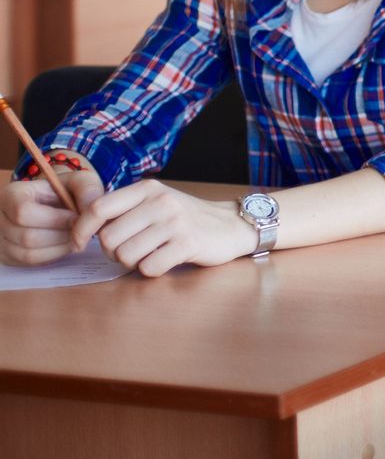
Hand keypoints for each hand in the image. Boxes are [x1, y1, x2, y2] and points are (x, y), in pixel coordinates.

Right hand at [0, 165, 105, 266]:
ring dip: (59, 248)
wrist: (56, 202)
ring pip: (28, 254)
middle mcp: (0, 217)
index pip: (24, 212)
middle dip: (61, 236)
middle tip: (80, 231)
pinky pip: (29, 263)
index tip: (76, 218)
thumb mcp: (80, 181)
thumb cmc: (67, 190)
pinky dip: (52, 256)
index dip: (55, 219)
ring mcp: (1, 238)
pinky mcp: (7, 255)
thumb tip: (88, 215)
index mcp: (12, 194)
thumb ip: (87, 192)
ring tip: (75, 237)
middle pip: (27, 237)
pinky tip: (64, 244)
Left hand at [71, 180, 255, 277]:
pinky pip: (149, 268)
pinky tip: (165, 261)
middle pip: (108, 238)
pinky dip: (151, 270)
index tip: (78, 244)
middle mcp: (161, 202)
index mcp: (148, 189)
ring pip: (126, 255)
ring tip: (148, 255)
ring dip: (131, 263)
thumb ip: (124, 210)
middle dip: (112, 252)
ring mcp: (176, 223)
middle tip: (129, 251)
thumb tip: (82, 227)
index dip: (81, 229)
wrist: (231, 225)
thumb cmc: (185, 218)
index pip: (98, 208)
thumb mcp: (156, 202)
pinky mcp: (188, 244)